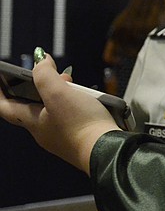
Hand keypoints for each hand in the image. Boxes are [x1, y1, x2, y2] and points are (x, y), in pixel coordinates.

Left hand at [0, 53, 118, 174]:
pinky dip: (74, 104)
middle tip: (50, 72)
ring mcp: (61, 136)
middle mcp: (44, 132)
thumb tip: (40, 60)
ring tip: (74, 84)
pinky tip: (88, 100)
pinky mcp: (79, 138)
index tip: (2, 78)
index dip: (0, 92)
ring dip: (60, 94)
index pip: (5, 107)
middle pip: (32, 106)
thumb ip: (45, 75)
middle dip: (39, 87)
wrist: (107, 149)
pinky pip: (70, 117)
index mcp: (33, 122)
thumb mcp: (59, 93)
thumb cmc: (81, 124)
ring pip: (52, 111)